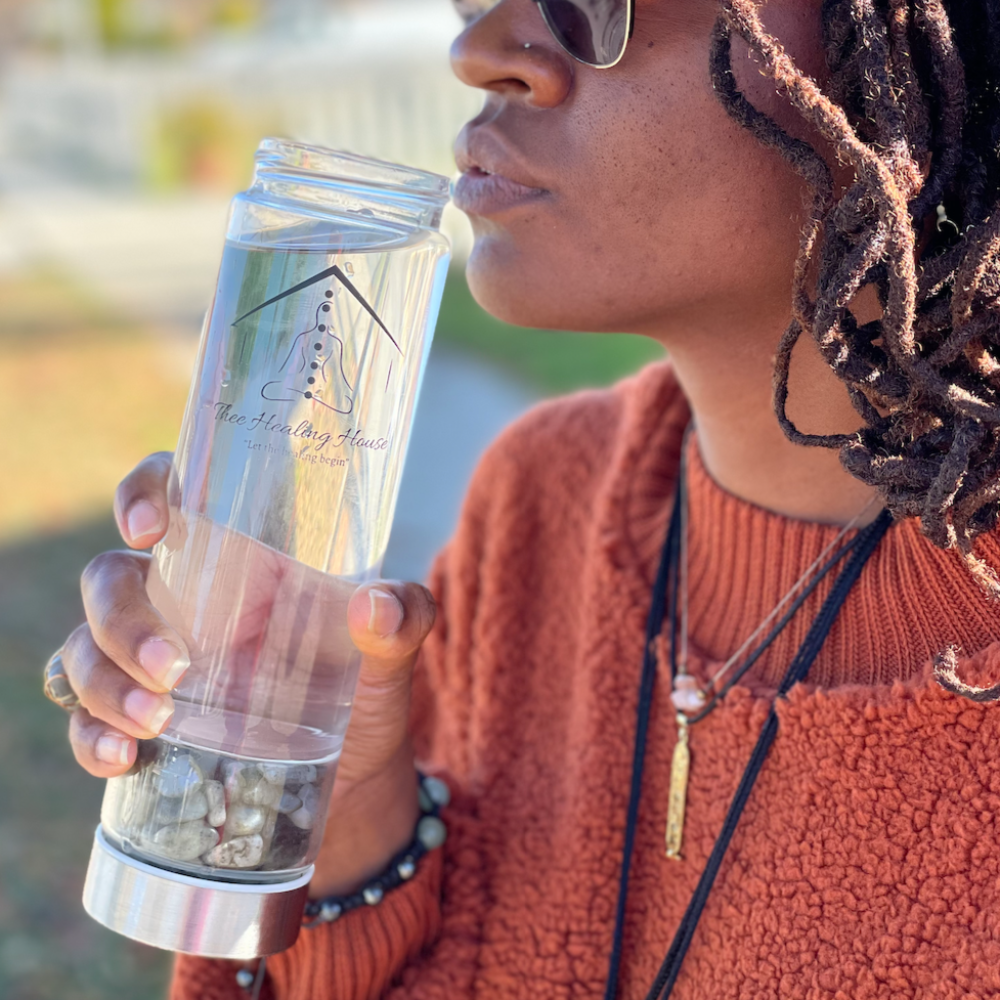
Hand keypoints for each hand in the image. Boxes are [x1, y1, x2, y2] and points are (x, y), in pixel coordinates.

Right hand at [63, 451, 436, 895]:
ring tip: (158, 721)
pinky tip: (122, 757)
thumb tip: (378, 607)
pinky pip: (84, 720)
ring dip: (105, 682)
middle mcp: (185, 603)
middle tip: (174, 667)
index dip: (143, 492)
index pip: (173, 497)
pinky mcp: (143, 723)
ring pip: (86, 648)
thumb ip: (403, 621)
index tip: (148, 527)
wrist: (356, 787)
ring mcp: (154, 663)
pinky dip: (90, 736)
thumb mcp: (391, 657)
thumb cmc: (366, 697)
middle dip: (123, 619)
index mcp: (239, 562)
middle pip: (109, 579)